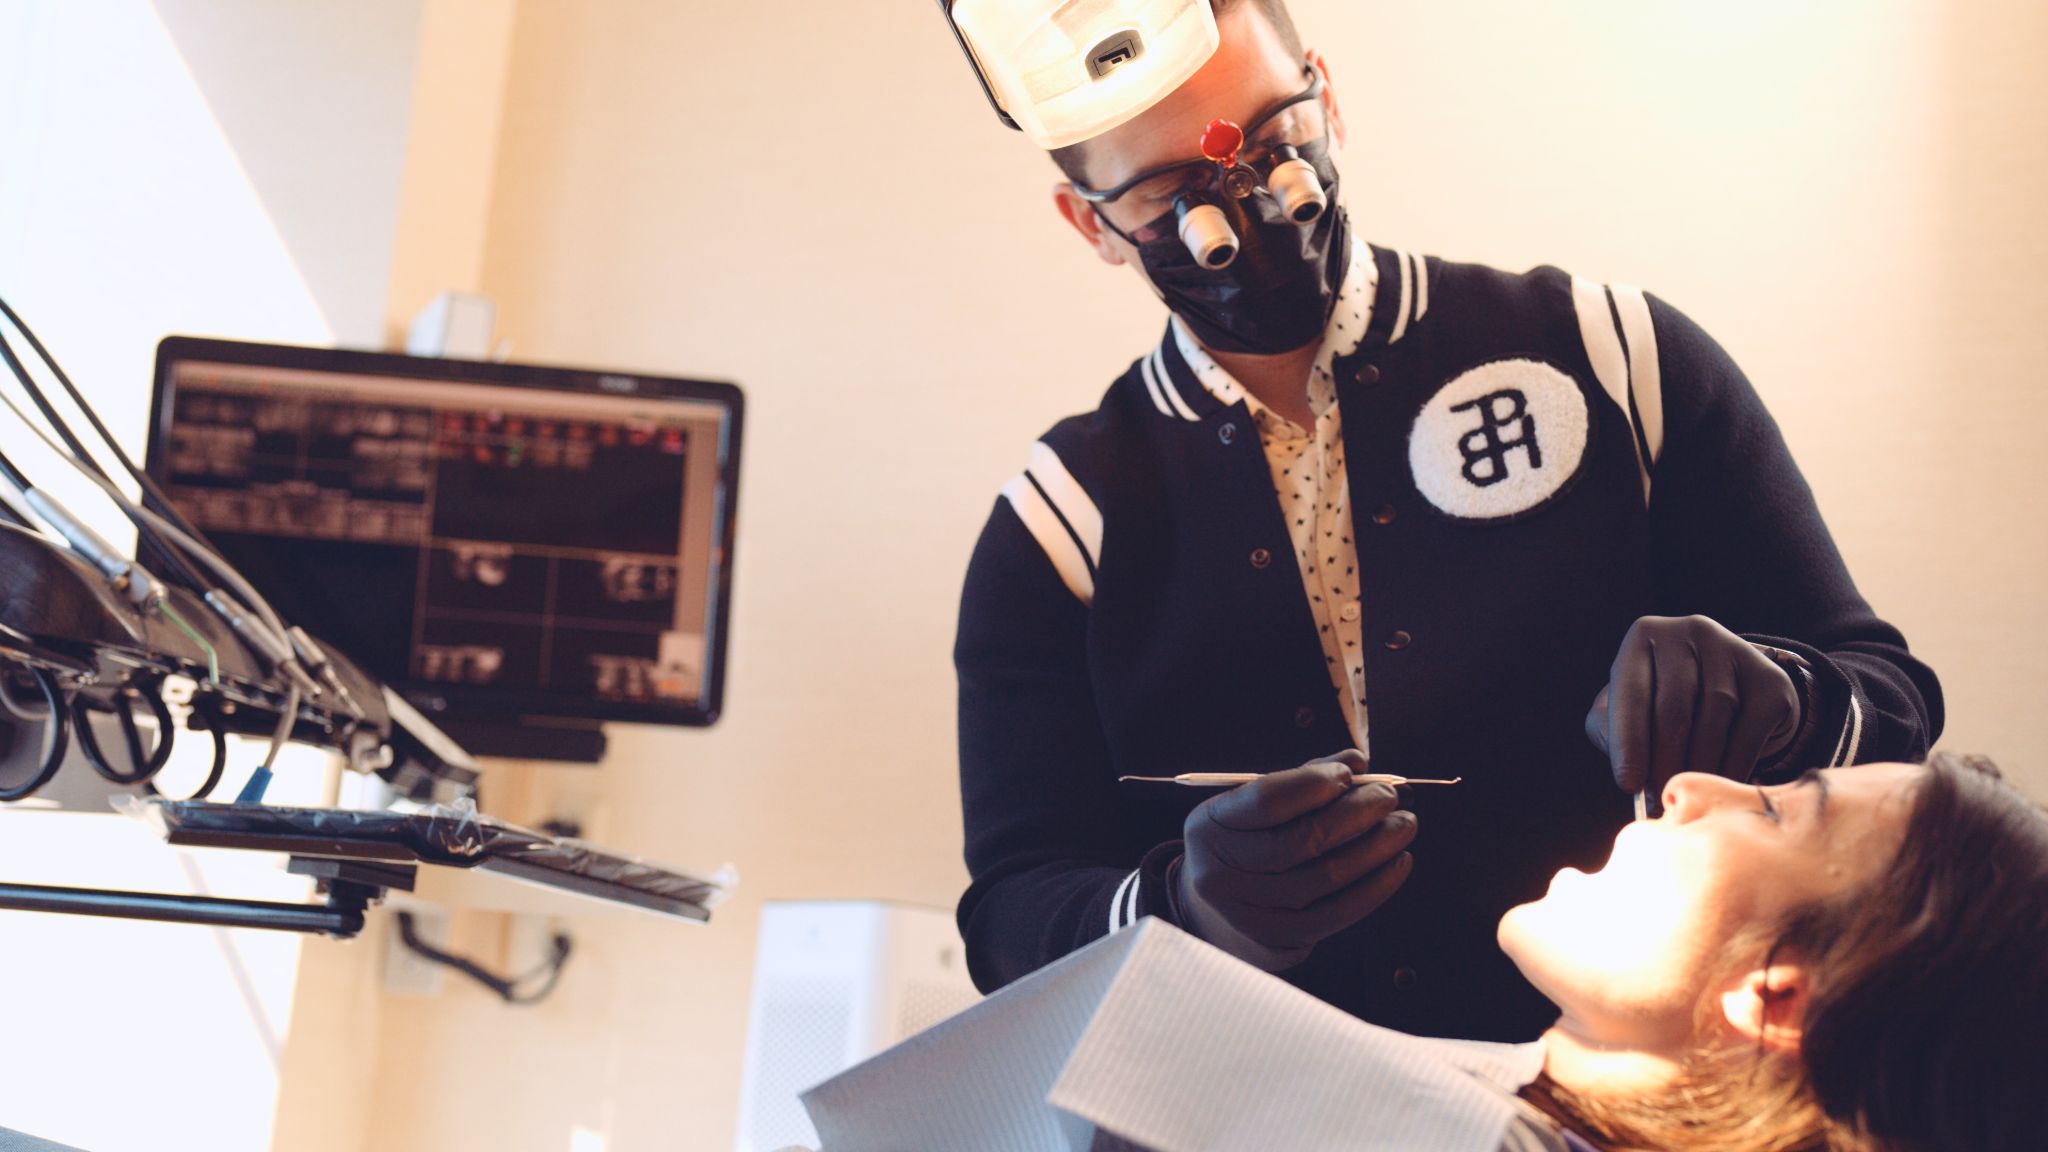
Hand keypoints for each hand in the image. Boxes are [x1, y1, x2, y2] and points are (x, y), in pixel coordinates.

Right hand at [1175, 750, 1416, 971]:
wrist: (1212, 914)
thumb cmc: (1244, 845)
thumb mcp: (1254, 807)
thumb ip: (1303, 779)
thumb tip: (1358, 761)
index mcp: (1209, 827)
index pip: (1267, 800)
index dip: (1315, 783)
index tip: (1350, 772)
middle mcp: (1220, 873)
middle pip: (1301, 840)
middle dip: (1357, 813)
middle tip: (1389, 796)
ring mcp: (1248, 913)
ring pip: (1326, 877)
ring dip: (1376, 848)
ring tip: (1403, 825)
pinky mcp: (1277, 942)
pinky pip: (1338, 913)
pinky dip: (1376, 886)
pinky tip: (1397, 863)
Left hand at [1585, 615, 1799, 806]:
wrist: (1731, 689)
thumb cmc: (1661, 703)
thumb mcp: (1626, 709)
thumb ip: (1613, 732)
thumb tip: (1630, 774)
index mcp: (1644, 637)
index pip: (1630, 693)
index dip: (1628, 743)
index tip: (1628, 785)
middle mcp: (1689, 632)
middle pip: (1674, 708)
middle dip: (1664, 761)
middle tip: (1661, 796)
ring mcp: (1733, 650)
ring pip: (1712, 720)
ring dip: (1698, 766)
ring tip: (1688, 793)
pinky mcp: (1769, 679)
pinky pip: (1748, 732)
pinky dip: (1731, 766)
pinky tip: (1719, 784)